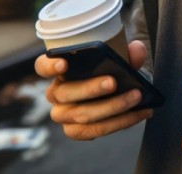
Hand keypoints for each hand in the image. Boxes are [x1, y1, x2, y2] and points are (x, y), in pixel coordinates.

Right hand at [37, 40, 153, 140]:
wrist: (117, 94)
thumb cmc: (110, 72)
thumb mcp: (117, 60)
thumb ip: (127, 54)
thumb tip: (137, 49)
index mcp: (59, 72)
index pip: (42, 66)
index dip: (49, 66)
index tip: (63, 64)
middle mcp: (56, 94)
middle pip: (66, 93)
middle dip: (91, 88)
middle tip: (113, 82)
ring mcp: (63, 115)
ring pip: (82, 115)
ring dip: (112, 107)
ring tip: (136, 97)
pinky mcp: (75, 131)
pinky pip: (94, 131)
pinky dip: (120, 122)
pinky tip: (139, 113)